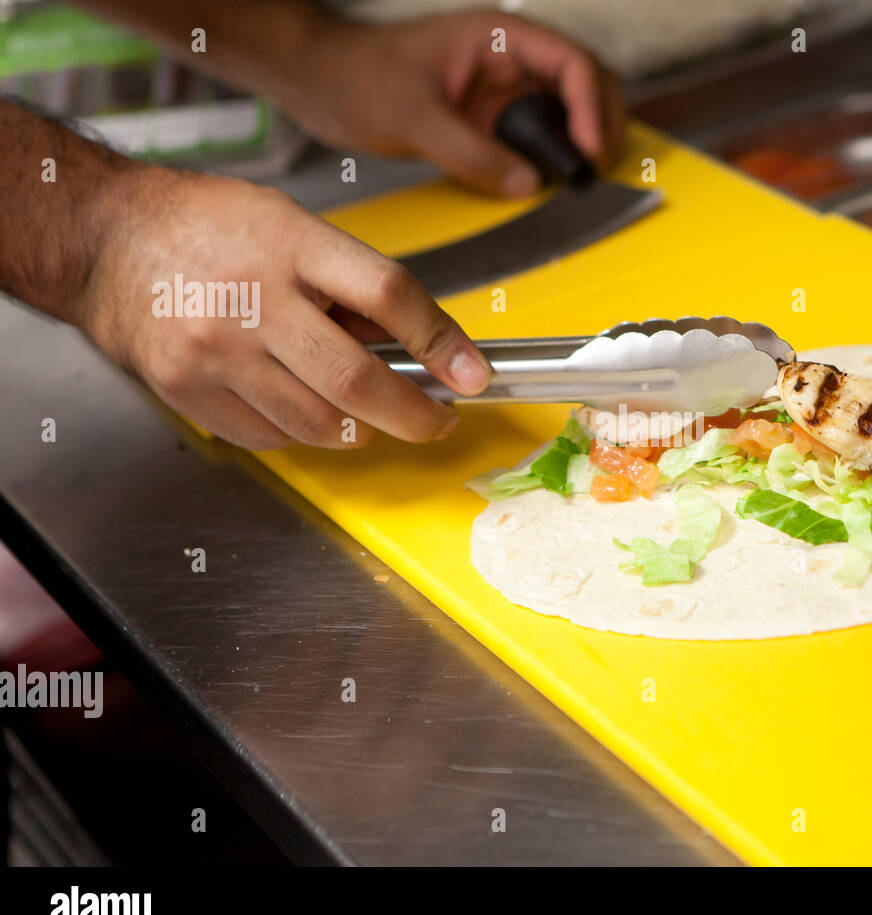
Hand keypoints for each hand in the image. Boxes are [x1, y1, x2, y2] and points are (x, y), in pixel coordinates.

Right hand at [75, 166, 489, 449]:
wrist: (102, 238)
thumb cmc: (203, 225)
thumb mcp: (289, 223)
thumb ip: (348, 281)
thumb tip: (413, 344)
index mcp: (290, 245)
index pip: (387, 294)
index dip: (441, 341)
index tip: (473, 374)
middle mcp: (252, 300)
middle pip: (356, 380)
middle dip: (414, 415)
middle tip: (436, 422)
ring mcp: (216, 351)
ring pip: (318, 424)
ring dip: (361, 429)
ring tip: (368, 412)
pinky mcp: (188, 390)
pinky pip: (271, 437)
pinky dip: (302, 433)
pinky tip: (300, 405)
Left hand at [270, 10, 623, 195]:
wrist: (316, 83)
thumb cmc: (355, 76)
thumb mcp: (413, 118)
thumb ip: (471, 152)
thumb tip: (526, 184)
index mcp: (498, 38)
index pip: (571, 64)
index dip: (591, 108)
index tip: (588, 152)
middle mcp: (509, 61)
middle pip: (584, 85)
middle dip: (601, 125)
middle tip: (596, 171)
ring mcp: (502, 91)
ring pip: (566, 113)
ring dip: (581, 144)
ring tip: (581, 181)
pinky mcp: (489, 120)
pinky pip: (535, 139)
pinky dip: (551, 161)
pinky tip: (550, 185)